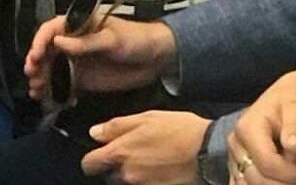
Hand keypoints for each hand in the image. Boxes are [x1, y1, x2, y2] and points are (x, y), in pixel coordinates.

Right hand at [25, 15, 175, 99]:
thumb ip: (86, 42)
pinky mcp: (82, 78)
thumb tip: (58, 41)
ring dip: (40, 79)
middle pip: (46, 50)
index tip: (35, 56)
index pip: (53, 28)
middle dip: (36, 63)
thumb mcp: (113, 39)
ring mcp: (77, 60)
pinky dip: (53, 93)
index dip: (40, 41)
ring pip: (50, 69)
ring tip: (38, 91)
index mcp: (82, 24)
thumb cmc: (137, 39)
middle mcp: (75, 41)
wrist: (156, 58)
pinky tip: (50, 100)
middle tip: (33, 76)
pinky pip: (62, 85)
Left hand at [81, 110, 209, 183]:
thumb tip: (94, 133)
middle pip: (108, 175)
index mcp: (120, 152)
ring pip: (125, 181)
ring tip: (151, 160)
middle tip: (137, 152)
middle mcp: (125, 174)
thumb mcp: (149, 117)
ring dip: (132, 173)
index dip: (95, 157)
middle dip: (117, 165)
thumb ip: (118, 125)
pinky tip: (160, 169)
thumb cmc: (178, 128)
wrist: (206, 150)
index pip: (89, 163)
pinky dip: (147, 178)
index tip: (105, 150)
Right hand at [226, 73, 295, 183]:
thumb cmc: (293, 101)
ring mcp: (234, 158)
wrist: (289, 99)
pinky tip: (285, 180)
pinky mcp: (237, 168)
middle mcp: (236, 144)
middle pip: (257, 178)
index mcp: (247, 127)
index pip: (267, 162)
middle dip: (286, 182)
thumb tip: (293, 146)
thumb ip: (295, 125)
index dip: (291, 173)